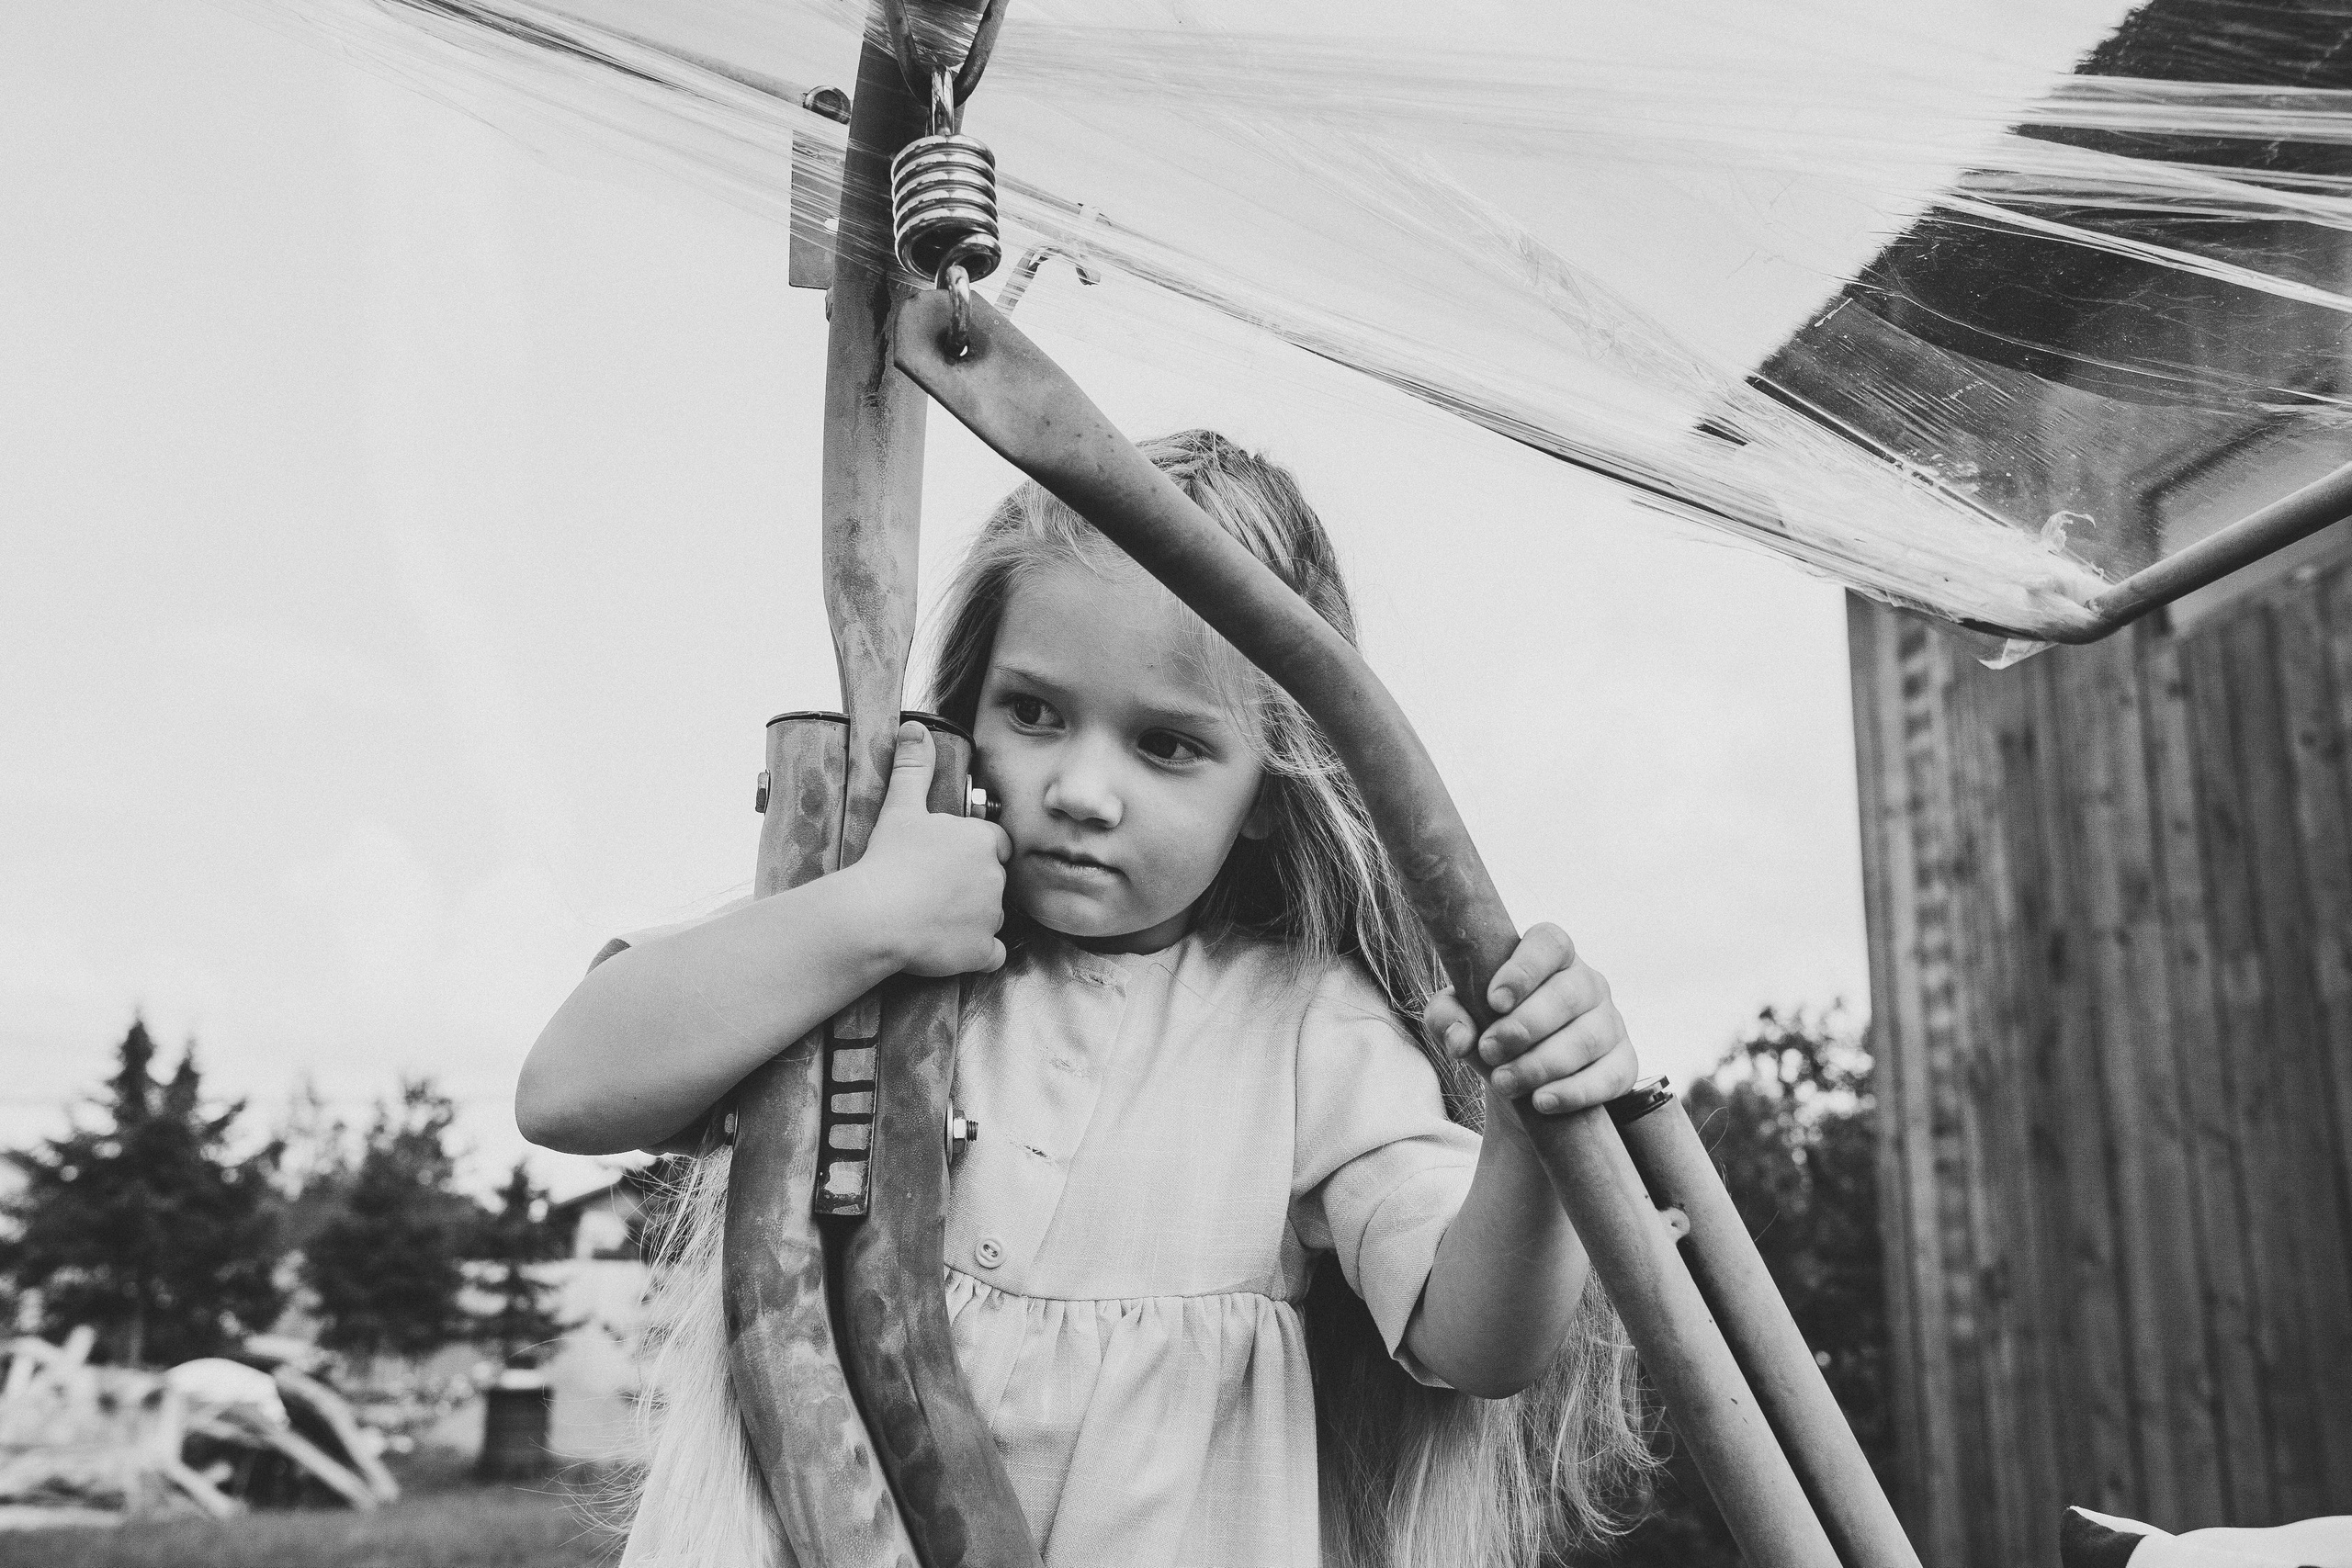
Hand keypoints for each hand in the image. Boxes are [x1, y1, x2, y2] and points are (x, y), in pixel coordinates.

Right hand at [850, 722, 1011, 976]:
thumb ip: (913, 768)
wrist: (874, 916)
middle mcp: (996, 877)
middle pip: (994, 880)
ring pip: (991, 916)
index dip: (975, 851)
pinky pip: (990, 954)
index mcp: (982, 840)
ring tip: (933, 917)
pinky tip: (948, 946)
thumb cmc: (887, 860)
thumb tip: (914, 728)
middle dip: (973, 884)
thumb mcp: (900, 807)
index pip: (996, 842)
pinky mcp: (982, 952)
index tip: (949, 860)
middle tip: (934, 889)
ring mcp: (991, 917)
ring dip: (972, 918)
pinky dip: (975, 953)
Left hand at [1423, 923, 1636, 1114]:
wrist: (1520, 1080)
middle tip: (1489, 1051)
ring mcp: (1610, 1023)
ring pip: (1587, 1038)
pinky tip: (1542, 1101)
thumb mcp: (1459, 1017)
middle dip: (1524, 1026)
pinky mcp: (1623, 1064)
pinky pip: (1610, 1076)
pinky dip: (1575, 1092)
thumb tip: (1461, 1038)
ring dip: (1541, 1064)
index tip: (1494, 1001)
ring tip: (1504, 1083)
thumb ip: (1447, 1016)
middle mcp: (1587, 983)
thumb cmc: (1490, 1030)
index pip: (1550, 943)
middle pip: (1569, 994)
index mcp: (1551, 957)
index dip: (1524, 969)